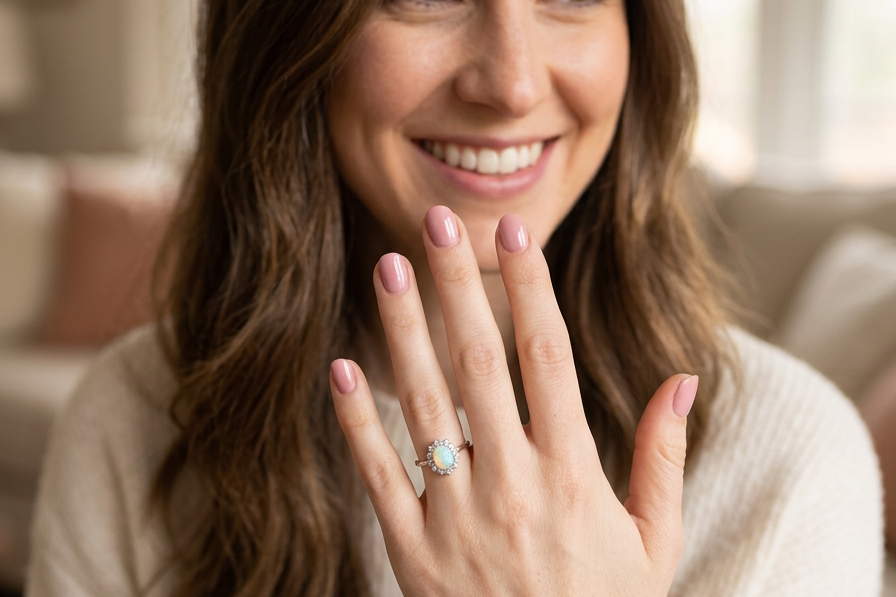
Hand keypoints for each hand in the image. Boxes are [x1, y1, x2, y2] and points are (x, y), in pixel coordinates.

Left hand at [329, 206, 697, 595]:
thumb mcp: (654, 541)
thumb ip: (663, 457)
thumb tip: (683, 378)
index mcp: (574, 476)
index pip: (549, 359)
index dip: (530, 291)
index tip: (514, 236)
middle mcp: (514, 486)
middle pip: (480, 364)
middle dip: (457, 286)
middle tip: (435, 222)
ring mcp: (457, 519)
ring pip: (425, 406)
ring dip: (404, 332)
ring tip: (388, 268)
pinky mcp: (413, 553)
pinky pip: (378, 474)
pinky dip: (357, 420)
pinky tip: (341, 366)